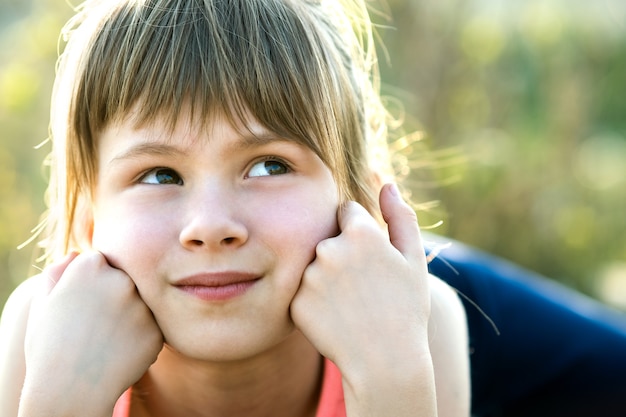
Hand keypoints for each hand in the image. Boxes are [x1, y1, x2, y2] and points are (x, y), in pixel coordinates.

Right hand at [20, 252, 162, 416]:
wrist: (69, 391)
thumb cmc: (50, 346)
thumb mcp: (43, 304)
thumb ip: (59, 272)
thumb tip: (78, 254)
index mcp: (89, 267)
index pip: (101, 262)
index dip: (90, 285)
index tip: (82, 304)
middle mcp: (121, 280)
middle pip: (125, 278)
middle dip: (114, 296)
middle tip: (97, 324)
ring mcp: (142, 305)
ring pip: (141, 302)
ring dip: (130, 316)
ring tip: (106, 340)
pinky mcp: (157, 330)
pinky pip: (150, 327)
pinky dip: (139, 338)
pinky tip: (119, 352)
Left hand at [290, 183, 431, 381]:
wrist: (386, 362)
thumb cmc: (406, 309)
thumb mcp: (414, 259)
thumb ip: (400, 216)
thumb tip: (386, 183)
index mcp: (361, 232)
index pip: (348, 213)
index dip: (361, 234)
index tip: (370, 258)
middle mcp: (329, 248)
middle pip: (328, 237)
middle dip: (341, 253)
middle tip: (362, 286)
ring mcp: (309, 276)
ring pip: (313, 264)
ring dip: (326, 276)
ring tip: (350, 304)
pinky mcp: (295, 301)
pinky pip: (302, 290)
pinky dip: (314, 300)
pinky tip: (335, 316)